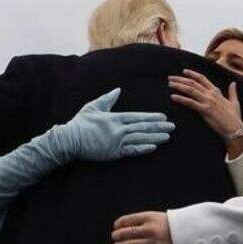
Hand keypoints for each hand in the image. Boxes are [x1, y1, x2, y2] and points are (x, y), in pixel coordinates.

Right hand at [55, 89, 174, 161]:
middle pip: (143, 128)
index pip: (138, 117)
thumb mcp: (93, 107)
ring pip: (140, 139)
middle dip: (159, 127)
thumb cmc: (80, 123)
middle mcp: (118, 129)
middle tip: (172, 126)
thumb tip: (118, 90)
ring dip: (155, 137)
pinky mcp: (114, 153)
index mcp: (115, 118)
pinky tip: (153, 147)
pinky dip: (143, 148)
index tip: (163, 117)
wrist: (70, 140)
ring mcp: (117, 142)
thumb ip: (107, 99)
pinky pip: (132, 151)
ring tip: (168, 136)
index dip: (152, 117)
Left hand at [110, 211, 173, 243]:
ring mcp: (154, 243)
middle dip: (118, 236)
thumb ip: (143, 220)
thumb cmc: (172, 224)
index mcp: (150, 217)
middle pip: (127, 233)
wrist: (191, 233)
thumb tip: (124, 226)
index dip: (119, 223)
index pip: (128, 220)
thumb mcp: (158, 216)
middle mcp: (150, 230)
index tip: (116, 226)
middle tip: (114, 237)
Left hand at [167, 71, 242, 152]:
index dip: (192, 74)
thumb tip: (233, 83)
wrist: (235, 129)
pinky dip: (181, 99)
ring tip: (170, 85)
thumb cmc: (235, 118)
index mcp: (216, 92)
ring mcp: (208, 101)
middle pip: (193, 83)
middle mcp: (211, 94)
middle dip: (180, 79)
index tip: (183, 71)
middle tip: (170, 78)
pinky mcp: (205, 110)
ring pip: (190, 90)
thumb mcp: (234, 102)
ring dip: (179, 86)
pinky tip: (173, 97)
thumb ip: (232, 92)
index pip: (202, 79)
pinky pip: (190, 102)